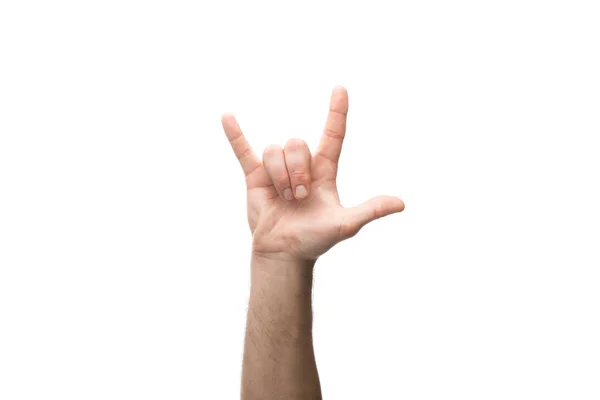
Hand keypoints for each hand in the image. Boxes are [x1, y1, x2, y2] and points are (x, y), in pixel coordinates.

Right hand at [221, 86, 404, 261]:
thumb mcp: (345, 225)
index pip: (333, 134)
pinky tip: (227, 116)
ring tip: (283, 198)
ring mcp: (277, 169)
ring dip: (279, 176)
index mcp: (324, 171)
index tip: (340, 89)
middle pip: (297, 144)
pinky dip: (235, 134)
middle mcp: (302, 165)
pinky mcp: (255, 176)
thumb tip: (401, 203)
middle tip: (299, 197)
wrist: (284, 253)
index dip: (337, 112)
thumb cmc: (315, 240)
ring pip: (275, 150)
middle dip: (296, 171)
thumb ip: (370, 210)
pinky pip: (243, 150)